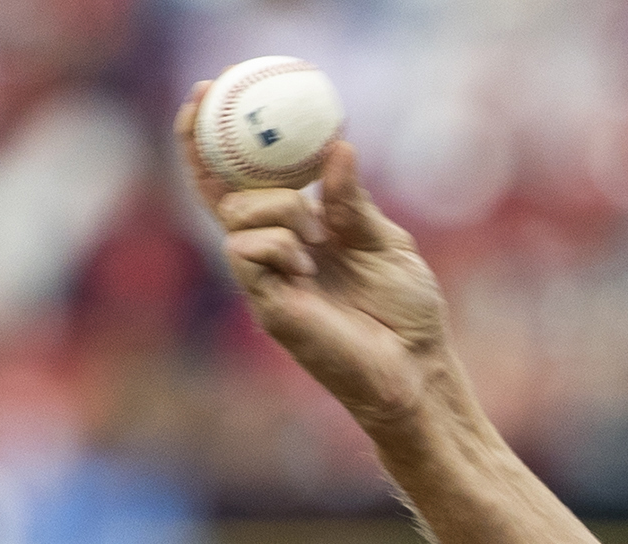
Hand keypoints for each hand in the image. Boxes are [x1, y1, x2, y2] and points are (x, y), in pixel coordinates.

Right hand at [175, 83, 449, 433]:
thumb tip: (337, 146)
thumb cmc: (408, 313)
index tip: (210, 90)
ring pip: (236, 215)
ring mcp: (266, 279)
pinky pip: (244, 251)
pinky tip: (308, 266)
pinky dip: (276, 243)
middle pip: (222, 191)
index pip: (244, 180)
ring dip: (276, 206)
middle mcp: (274, 252)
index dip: (215, 140)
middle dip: (217, 151)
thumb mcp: (385, 242)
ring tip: (317, 233)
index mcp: (299, 232)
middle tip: (215, 109)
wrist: (418, 368)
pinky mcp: (267, 305)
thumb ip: (354, 200)